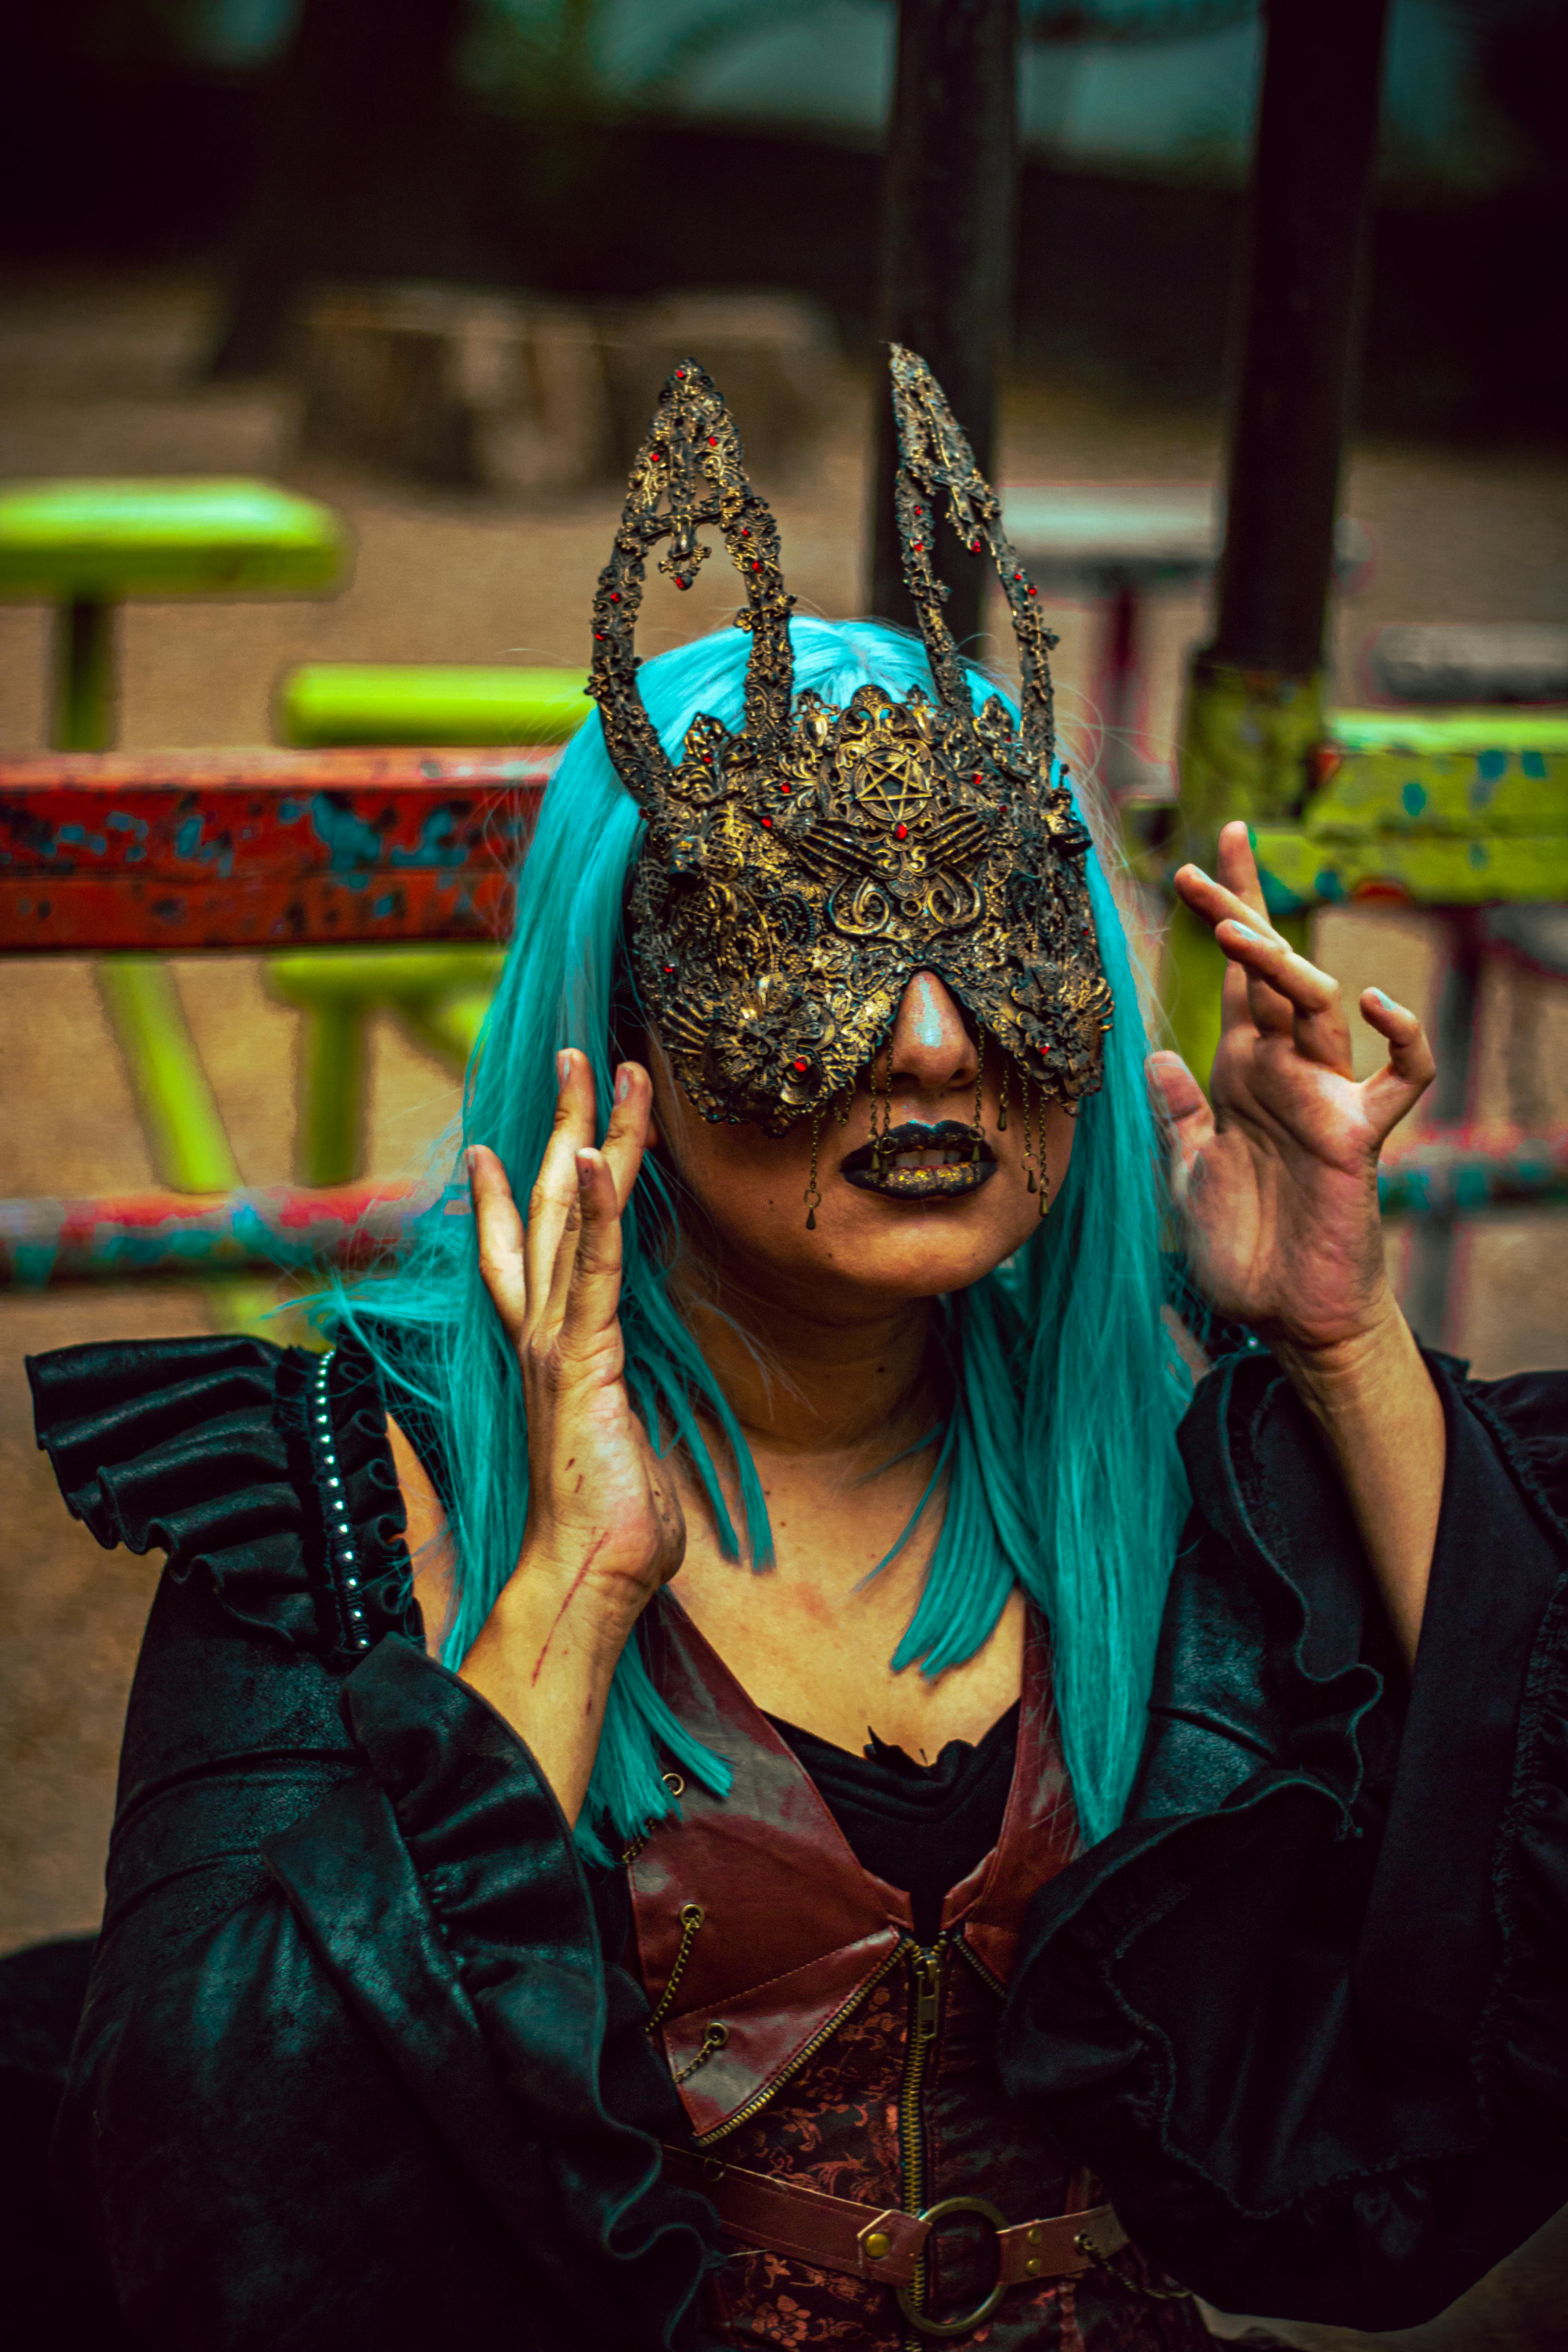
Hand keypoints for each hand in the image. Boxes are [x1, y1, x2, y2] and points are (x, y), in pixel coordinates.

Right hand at [459, 1052, 683, 1816]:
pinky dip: (599, 1208)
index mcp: (551, 1349)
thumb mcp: (621, 1447)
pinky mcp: (581, 1360)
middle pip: (550, 1205)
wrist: (587, 1583)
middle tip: (579, 1052)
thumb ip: (622, 1413)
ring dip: (590, 1134)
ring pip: (571, 1215)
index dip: (522, 1190)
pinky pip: (591, 1268)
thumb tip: (633, 1418)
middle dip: (565, 1123)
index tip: (514, 1138)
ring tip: (604, 1065)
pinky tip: (601, 1154)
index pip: (530, 1250)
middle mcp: (540, 1332)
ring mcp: (554, 1342)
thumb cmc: (611, 1528)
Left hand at [1154, 821, 1435, 1353]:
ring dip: (1282, 965)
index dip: (1223, 916)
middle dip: (1241, 911)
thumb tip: (1156, 1056)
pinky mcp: (1359, 1135)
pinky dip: (1403, 1037)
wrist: (1285, 1317)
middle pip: (1271, 971)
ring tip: (1239, 934)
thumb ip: (1177, 1117)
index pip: (1233, 980)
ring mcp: (1326, 1098)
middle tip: (1203, 859)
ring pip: (1319, 1006)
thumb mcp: (1187, 1175)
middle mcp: (1284, 1072)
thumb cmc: (1242, 1250)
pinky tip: (1378, 1005)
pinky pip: (1402, 1075)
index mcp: (1241, 1073)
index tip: (1195, 859)